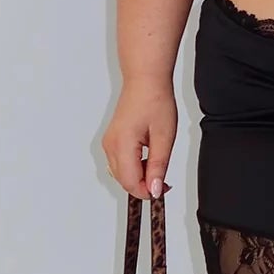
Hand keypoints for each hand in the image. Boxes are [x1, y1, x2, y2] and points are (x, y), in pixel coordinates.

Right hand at [102, 76, 176, 199]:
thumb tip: (154, 190)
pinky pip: (119, 163)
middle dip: (144, 185)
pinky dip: (134, 166)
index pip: (131, 183)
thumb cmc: (155, 101)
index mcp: (122, 145)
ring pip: (121, 174)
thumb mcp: (164, 137)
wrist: (145, 81)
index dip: (148, 191)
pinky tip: (148, 157)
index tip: (163, 188)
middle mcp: (110, 145)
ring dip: (139, 176)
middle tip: (164, 177)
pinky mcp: (111, 140)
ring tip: (157, 161)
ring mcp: (108, 143)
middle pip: (124, 181)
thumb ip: (158, 166)